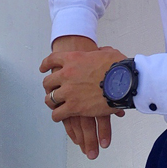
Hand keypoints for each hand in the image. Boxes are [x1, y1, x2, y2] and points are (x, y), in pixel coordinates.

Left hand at [40, 37, 125, 158]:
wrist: (124, 82)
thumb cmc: (118, 67)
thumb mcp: (107, 53)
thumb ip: (99, 52)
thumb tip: (100, 52)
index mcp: (74, 58)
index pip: (52, 60)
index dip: (45, 65)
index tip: (43, 68)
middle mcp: (67, 74)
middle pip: (47, 81)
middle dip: (49, 86)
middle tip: (52, 90)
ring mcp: (69, 91)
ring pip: (49, 99)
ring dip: (52, 102)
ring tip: (55, 105)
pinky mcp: (74, 107)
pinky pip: (56, 114)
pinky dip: (57, 115)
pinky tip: (61, 115)